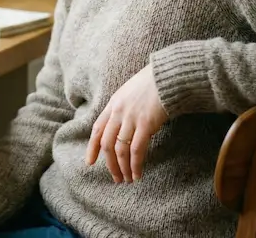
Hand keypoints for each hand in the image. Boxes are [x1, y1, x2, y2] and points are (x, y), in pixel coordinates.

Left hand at [85, 63, 167, 182]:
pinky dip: (135, 164)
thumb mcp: (128, 93)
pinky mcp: (145, 124)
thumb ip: (121, 109)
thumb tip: (121, 129)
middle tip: (115, 178)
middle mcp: (118, 112)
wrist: (166, 77)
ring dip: (123, 168)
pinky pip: (136, 150)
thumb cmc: (150, 85)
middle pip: (107, 144)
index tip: (89, 162)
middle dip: (110, 164)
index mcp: (113, 104)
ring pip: (120, 150)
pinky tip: (138, 173)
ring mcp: (131, 118)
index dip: (92, 147)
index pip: (97, 129)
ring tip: (127, 179)